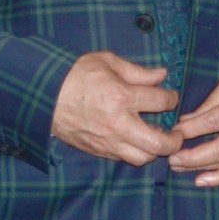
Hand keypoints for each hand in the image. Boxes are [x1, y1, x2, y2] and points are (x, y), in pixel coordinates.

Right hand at [51, 51, 183, 165]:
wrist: (42, 93)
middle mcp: (118, 123)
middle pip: (159, 143)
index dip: (171, 98)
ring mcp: (107, 140)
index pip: (161, 102)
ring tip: (156, 139)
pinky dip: (134, 151)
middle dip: (175, 140)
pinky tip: (135, 140)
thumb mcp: (106, 61)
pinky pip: (123, 157)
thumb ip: (137, 71)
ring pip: (143, 157)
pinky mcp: (97, 150)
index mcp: (121, 96)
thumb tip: (162, 75)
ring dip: (154, 150)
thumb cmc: (74, 73)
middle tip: (177, 133)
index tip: (170, 96)